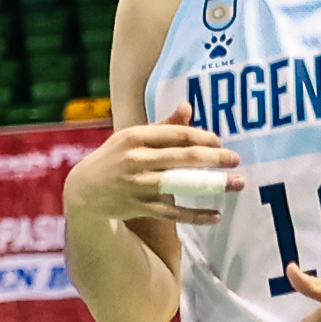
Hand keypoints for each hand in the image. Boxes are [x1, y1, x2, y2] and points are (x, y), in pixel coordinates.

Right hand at [68, 119, 237, 230]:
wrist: (83, 191)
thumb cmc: (114, 158)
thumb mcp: (132, 137)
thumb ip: (163, 125)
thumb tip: (188, 106)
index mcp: (135, 137)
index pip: (177, 134)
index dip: (203, 137)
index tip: (220, 142)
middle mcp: (136, 159)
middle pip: (183, 157)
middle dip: (215, 158)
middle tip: (236, 159)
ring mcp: (138, 184)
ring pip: (182, 184)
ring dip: (213, 184)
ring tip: (237, 184)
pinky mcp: (139, 207)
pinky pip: (173, 212)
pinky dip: (195, 215)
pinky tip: (216, 215)